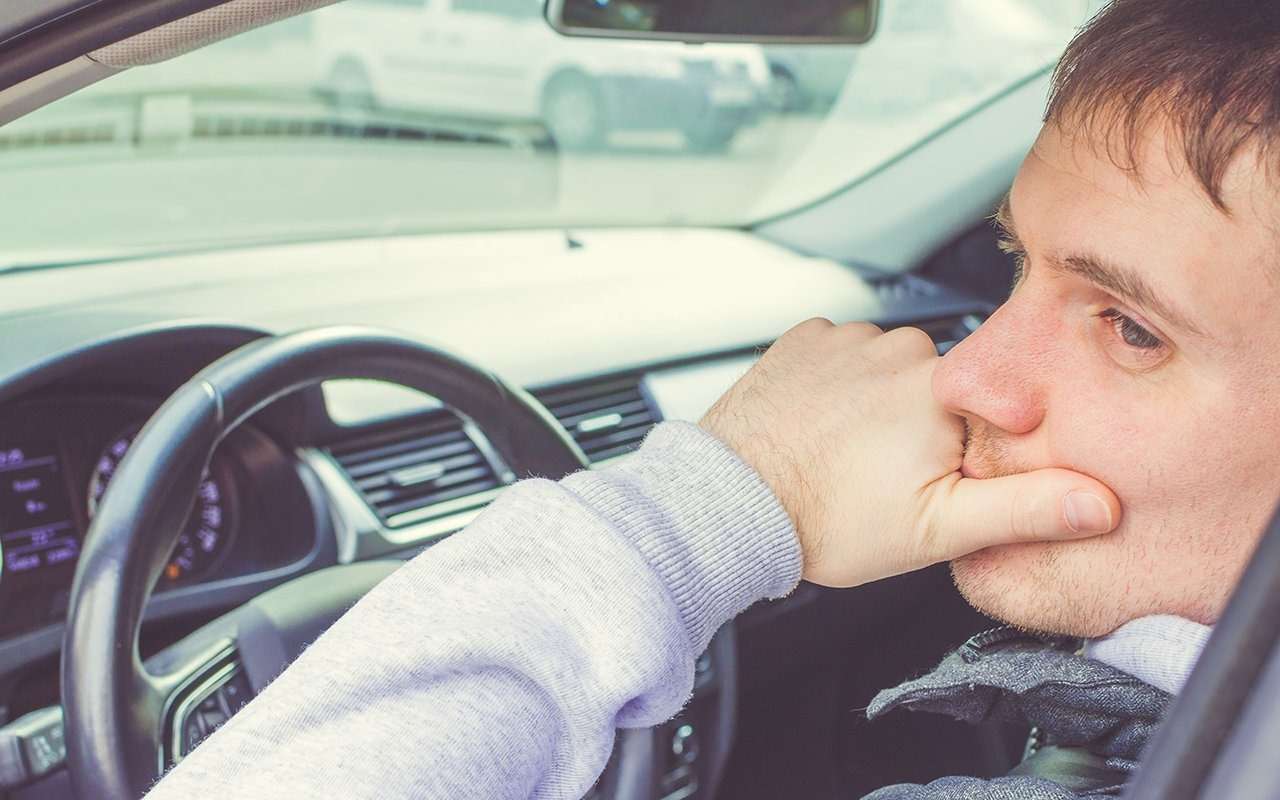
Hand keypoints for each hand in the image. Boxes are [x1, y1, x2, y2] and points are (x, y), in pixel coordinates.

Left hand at [699, 318, 1120, 586]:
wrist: (734, 503)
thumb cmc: (823, 519)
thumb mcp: (939, 530)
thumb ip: (1025, 508)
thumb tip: (1098, 500)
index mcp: (941, 388)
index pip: (993, 403)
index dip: (972, 445)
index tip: (940, 474)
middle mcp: (896, 347)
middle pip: (942, 383)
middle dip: (926, 423)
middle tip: (890, 473)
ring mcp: (846, 338)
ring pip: (889, 366)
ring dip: (880, 400)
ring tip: (850, 452)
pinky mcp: (804, 339)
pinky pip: (841, 353)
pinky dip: (838, 382)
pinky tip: (823, 424)